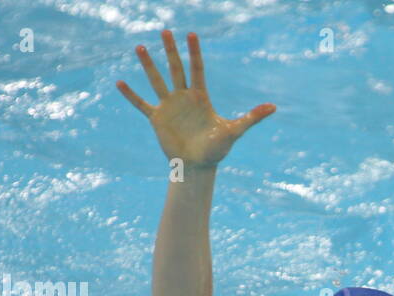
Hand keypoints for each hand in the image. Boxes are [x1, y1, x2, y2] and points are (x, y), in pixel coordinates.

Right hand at [116, 30, 274, 168]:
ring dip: (148, 65)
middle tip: (165, 31)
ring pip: (156, 81)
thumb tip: (274, 107)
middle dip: (171, 50)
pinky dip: (131, 95)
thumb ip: (252, 117)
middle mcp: (183, 98)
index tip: (192, 34)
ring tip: (139, 47)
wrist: (198, 166)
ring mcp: (169, 106)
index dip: (195, 52)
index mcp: (201, 97)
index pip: (197, 69)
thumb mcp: (235, 131)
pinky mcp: (157, 118)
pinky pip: (141, 104)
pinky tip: (119, 82)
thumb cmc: (216, 150)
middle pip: (176, 68)